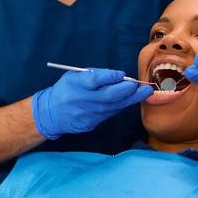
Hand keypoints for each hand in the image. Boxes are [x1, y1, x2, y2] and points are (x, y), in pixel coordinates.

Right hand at [32, 68, 153, 139]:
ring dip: (131, 99)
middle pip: (110, 95)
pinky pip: (110, 113)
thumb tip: (117, 76)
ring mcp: (89, 113)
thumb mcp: (74, 76)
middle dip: (128, 90)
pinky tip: (130, 100)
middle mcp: (84, 100)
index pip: (96, 80)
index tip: (122, 74)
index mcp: (77, 85)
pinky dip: (121, 106)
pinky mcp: (93, 123)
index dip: (111, 77)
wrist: (52, 113)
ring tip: (145, 92)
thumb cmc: (65, 89)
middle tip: (141, 85)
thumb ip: (94, 74)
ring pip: (115, 106)